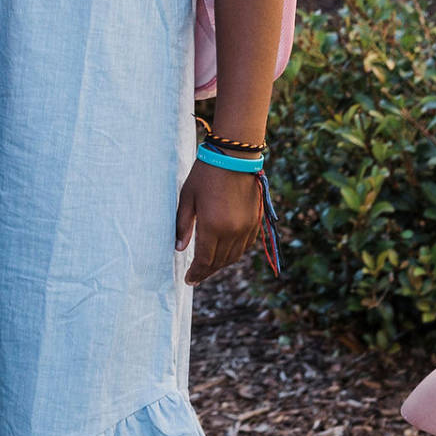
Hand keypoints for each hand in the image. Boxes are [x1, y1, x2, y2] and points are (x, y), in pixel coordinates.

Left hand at [176, 160, 264, 284]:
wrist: (235, 155)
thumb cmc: (206, 173)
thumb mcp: (187, 197)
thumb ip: (183, 225)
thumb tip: (179, 248)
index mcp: (213, 226)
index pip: (204, 260)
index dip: (196, 273)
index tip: (189, 280)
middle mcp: (232, 231)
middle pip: (219, 262)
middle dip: (206, 272)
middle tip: (196, 277)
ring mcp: (246, 227)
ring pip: (234, 256)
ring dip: (220, 265)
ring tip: (208, 268)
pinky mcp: (255, 221)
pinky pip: (245, 246)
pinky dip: (234, 254)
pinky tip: (225, 254)